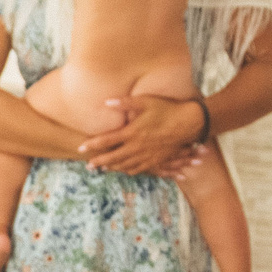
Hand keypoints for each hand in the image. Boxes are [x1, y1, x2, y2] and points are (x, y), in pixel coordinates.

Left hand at [75, 94, 203, 176]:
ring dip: (113, 167)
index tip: (80, 149)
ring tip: (103, 169)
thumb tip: (106, 102)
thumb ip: (124, 102)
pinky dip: (130, 170)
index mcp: (132, 133)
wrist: (190, 123)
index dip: (92, 145)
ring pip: (126, 165)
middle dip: (99, 161)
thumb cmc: (168, 108)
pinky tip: (125, 171)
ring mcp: (147, 155)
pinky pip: (140, 169)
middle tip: (88, 166)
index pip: (107, 141)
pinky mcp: (157, 159)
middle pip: (113, 157)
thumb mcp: (146, 101)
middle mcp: (137, 147)